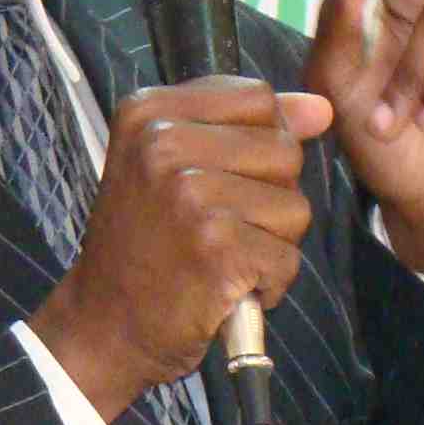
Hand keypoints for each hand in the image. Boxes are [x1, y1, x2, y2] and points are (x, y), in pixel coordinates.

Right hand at [27, 76, 331, 421]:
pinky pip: (288, 258)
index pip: (258, 98)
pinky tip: (225, 287)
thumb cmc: (142, 247)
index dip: (260, 144)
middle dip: (268, 198)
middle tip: (215, 228)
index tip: (221, 180)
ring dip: (269, 244)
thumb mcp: (171, 165)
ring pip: (294, 207)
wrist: (103, 326)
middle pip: (284, 150)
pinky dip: (267, 284)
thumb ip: (245, 127)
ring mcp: (191, 196)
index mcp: (149, 113)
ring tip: (219, 257)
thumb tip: (320, 108)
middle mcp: (164, 144)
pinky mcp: (218, 248)